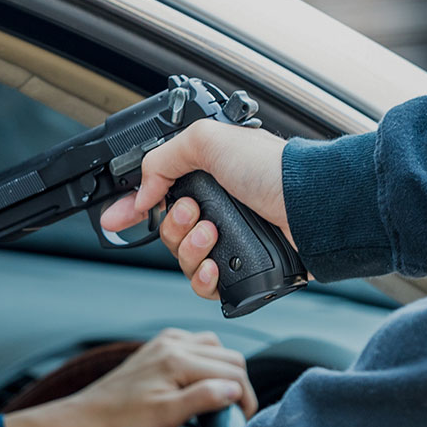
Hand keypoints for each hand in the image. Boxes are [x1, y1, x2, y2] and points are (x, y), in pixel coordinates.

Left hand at [5, 329, 257, 426]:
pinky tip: (197, 382)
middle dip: (237, 383)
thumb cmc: (120, 420)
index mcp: (177, 359)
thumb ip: (204, 399)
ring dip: (222, 370)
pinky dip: (204, 362)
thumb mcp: (167, 416)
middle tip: (233, 410)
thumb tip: (234, 390)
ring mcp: (163, 344)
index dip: (245, 397)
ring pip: (213, 348)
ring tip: (217, 397)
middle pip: (228, 356)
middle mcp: (172, 344)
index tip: (242, 417)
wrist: (87, 418)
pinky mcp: (157, 350)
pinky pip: (194, 346)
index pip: (232, 371)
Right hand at [97, 121, 292, 299]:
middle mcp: (217, 211)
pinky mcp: (242, 270)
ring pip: (183, 260)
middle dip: (174, 224)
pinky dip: (204, 278)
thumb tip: (143, 192)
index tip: (115, 218)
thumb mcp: (208, 140)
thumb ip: (162, 159)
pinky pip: (205, 286)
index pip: (158, 196)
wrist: (312, 206)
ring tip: (213, 232)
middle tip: (194, 211)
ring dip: (190, 248)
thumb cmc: (273, 170)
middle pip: (167, 232)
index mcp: (208, 179)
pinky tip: (215, 265)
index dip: (133, 208)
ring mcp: (230, 242)